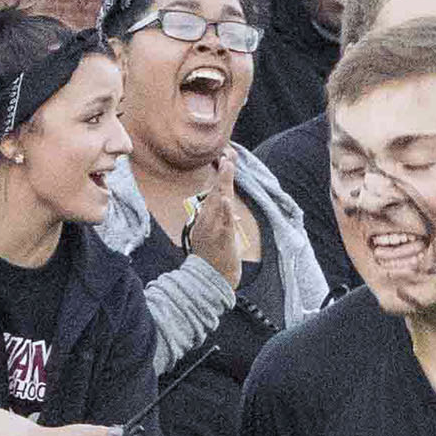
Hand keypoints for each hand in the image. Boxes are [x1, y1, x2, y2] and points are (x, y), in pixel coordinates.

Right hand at [186, 151, 243, 287]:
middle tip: (229, 155)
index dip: (222, 175)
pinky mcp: (221, 240)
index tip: (227, 158)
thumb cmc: (213, 259)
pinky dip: (224, 212)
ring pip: (218, 203)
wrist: (210, 281)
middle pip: (215, 193)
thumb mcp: (216, 236)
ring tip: (228, 166)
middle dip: (223, 173)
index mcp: (205, 219)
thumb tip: (231, 210)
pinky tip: (226, 200)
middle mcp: (206, 221)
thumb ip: (223, 221)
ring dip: (223, 184)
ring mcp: (213, 230)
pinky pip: (223, 224)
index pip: (213, 192)